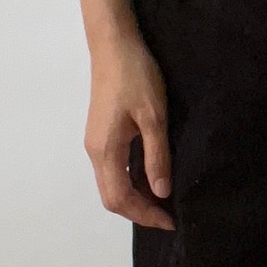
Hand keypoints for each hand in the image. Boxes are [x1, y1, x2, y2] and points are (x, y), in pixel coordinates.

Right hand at [84, 28, 174, 229]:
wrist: (113, 45)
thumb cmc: (135, 76)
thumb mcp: (154, 116)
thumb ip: (157, 156)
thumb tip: (161, 192)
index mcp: (106, 150)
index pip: (120, 199)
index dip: (145, 215)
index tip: (171, 221)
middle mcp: (95, 151)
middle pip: (111, 198)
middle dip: (138, 212)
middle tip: (168, 216)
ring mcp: (95, 143)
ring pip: (110, 184)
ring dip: (134, 198)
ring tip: (162, 202)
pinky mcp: (100, 134)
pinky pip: (112, 170)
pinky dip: (130, 182)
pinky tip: (150, 178)